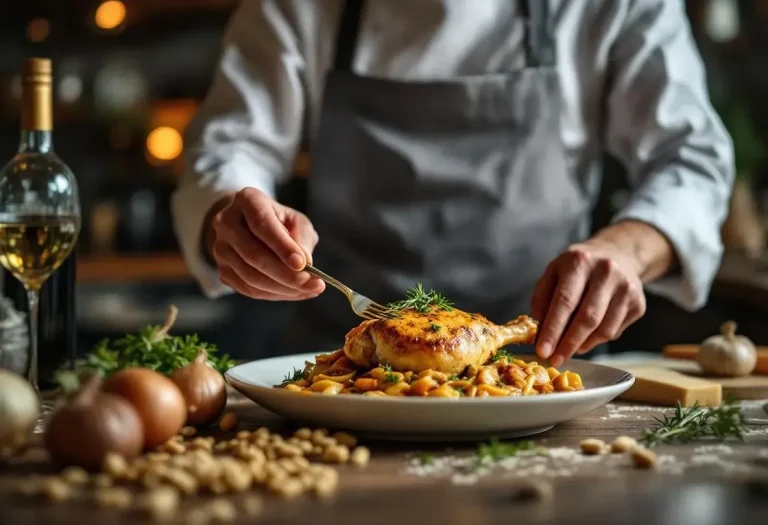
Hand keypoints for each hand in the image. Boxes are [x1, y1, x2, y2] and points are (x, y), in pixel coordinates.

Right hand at [209, 188, 325, 299]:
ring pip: (250, 276)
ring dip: (283, 288)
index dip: (281, 246)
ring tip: (309, 289)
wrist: (250, 227)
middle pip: (253, 254)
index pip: (261, 223)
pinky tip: (295, 292)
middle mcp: (226, 222)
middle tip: (313, 283)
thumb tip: (305, 262)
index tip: (302, 264)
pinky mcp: (222, 270)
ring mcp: (220, 248)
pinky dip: (275, 294)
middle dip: (285, 274)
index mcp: (247, 200)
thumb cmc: (280, 221)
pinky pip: (248, 289)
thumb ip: (303, 237)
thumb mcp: (296, 220)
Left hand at [530, 241, 646, 367]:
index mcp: (580, 261)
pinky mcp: (639, 303)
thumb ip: (542, 300)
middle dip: (568, 344)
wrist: (617, 254)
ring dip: (583, 345)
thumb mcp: (553, 273)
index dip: (553, 329)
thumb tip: (540, 333)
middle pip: (587, 318)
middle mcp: (607, 272)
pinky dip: (597, 340)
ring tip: (569, 349)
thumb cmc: (577, 269)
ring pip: (604, 330)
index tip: (543, 351)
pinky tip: (587, 336)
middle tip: (555, 360)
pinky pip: (614, 332)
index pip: (565, 301)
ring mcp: (627, 288)